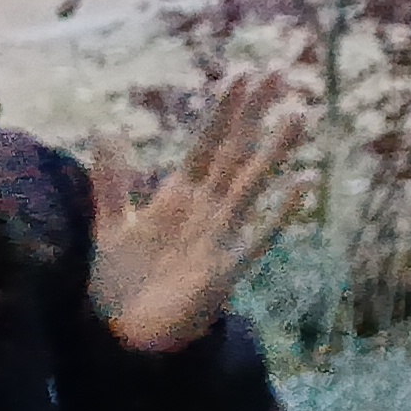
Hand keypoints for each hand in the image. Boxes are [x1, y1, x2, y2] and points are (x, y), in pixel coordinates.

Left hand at [86, 77, 311, 356]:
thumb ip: (112, 180)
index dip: (224, 110)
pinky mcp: (227, 266)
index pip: (207, 142)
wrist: (125, 337)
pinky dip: (280, 211)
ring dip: (275, 151)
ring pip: (252, 183)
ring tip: (298, 116)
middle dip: (255, 114)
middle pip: (235, 152)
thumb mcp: (110, 226)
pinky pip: (259, 235)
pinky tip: (301, 186)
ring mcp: (221, 235)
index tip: (243, 74)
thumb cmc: (121, 283)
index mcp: (179, 195)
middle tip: (278, 73)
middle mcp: (207, 208)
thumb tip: (108, 129)